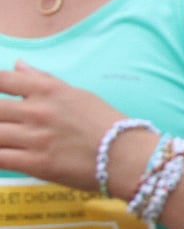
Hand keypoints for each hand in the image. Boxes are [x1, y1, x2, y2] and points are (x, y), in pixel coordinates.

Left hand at [0, 62, 127, 193]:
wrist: (126, 155)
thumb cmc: (104, 122)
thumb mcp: (76, 93)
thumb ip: (43, 79)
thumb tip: (17, 64)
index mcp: (49, 90)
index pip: (3, 79)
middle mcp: (39, 111)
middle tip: (6, 121)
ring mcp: (36, 138)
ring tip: (5, 137)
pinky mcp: (35, 164)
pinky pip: (0, 158)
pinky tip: (3, 154)